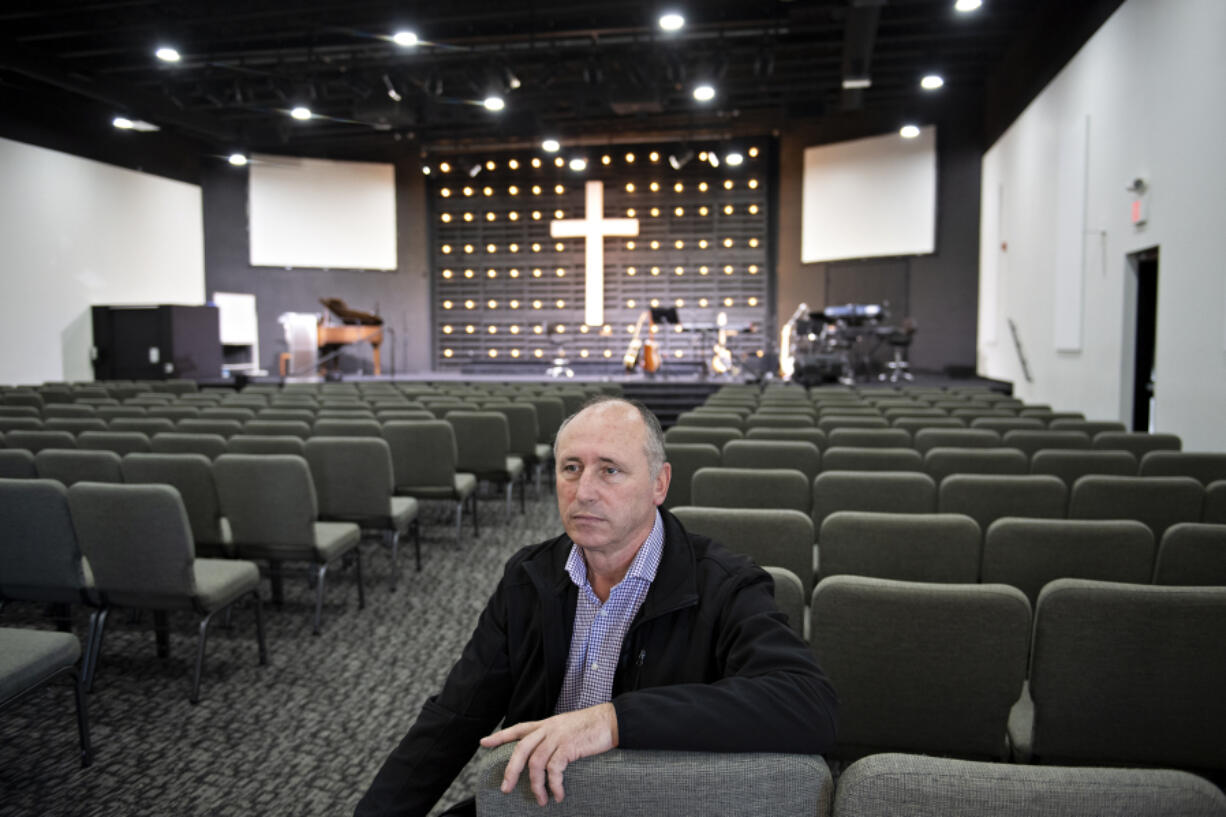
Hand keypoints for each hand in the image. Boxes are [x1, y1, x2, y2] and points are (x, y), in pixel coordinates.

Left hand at [479, 703, 618, 805]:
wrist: (612, 721)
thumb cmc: (592, 727)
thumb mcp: (567, 727)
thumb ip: (553, 737)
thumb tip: (545, 754)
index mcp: (546, 724)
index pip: (518, 729)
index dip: (500, 736)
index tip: (483, 743)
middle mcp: (548, 729)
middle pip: (520, 749)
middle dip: (510, 770)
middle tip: (505, 789)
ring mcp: (558, 737)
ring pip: (535, 763)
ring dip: (536, 785)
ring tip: (541, 800)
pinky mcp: (569, 746)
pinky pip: (554, 770)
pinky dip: (554, 785)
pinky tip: (558, 795)